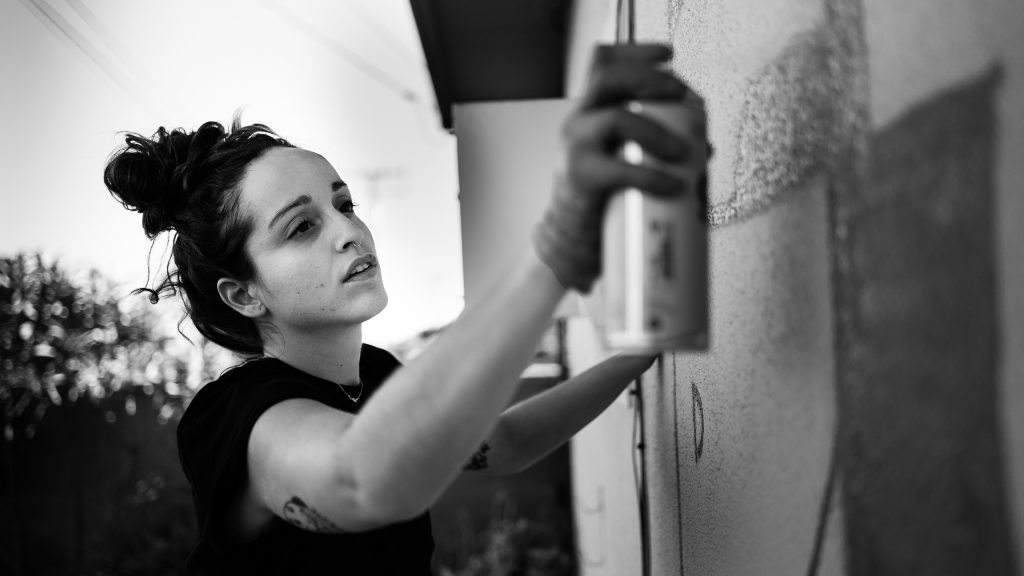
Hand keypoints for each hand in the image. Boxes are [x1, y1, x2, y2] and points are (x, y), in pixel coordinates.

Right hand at [533, 43, 693, 292]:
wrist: (569, 241)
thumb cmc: (603, 199)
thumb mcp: (625, 163)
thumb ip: (655, 149)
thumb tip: (703, 147)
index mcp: (592, 112)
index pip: (604, 64)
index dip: (635, 52)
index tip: (668, 55)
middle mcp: (580, 121)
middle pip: (609, 78)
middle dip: (649, 79)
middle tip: (681, 93)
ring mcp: (576, 147)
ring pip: (616, 118)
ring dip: (656, 130)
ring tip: (683, 151)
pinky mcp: (580, 178)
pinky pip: (618, 170)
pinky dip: (650, 175)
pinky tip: (672, 186)